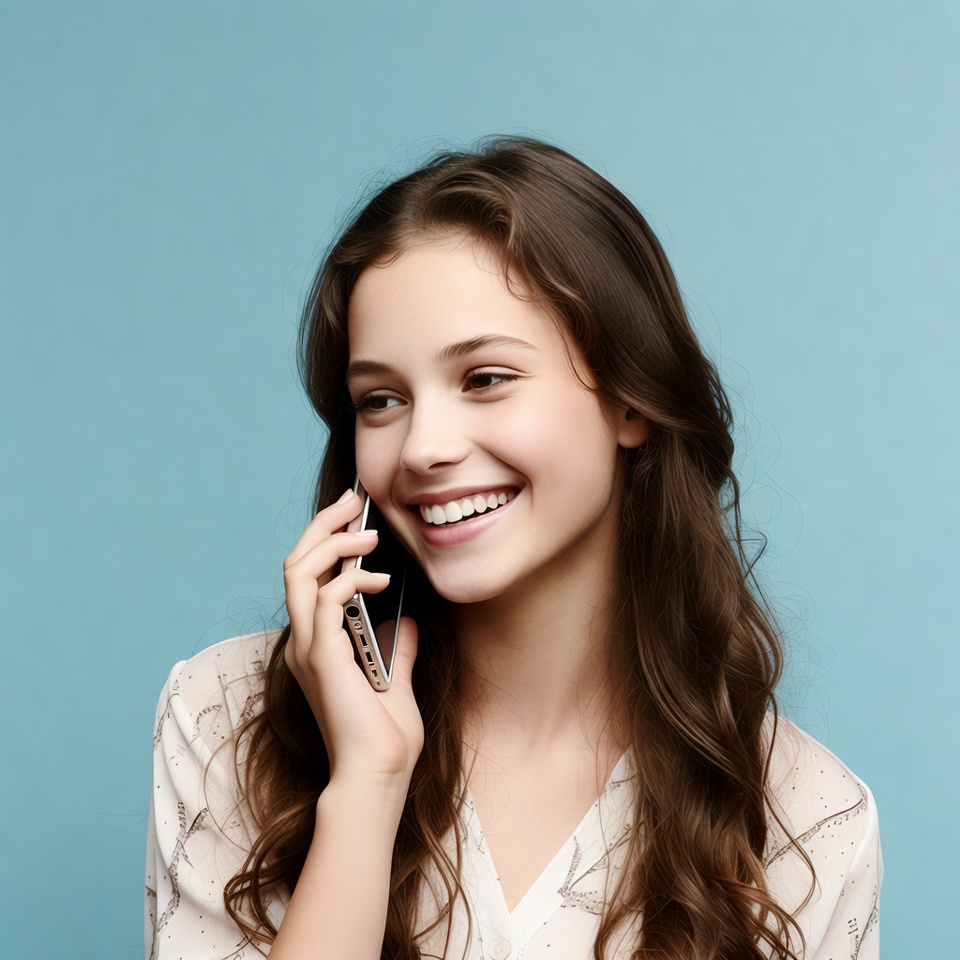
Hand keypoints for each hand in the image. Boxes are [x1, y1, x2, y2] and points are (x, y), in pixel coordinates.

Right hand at [282, 490, 423, 795]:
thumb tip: (408, 621)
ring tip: (368, 534)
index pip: (308, 577)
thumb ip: (395, 648)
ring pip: (299, 572)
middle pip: (295, 563)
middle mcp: (303, 641)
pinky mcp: (322, 656)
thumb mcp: (396, 679)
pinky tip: (380, 580)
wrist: (378, 775)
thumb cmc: (386, 737)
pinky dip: (352, 580)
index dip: (326, 540)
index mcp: (315, 645)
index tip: (355, 516)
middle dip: (323, 526)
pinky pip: (327, 599)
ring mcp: (308, 648)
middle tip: (354, 501)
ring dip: (333, 544)